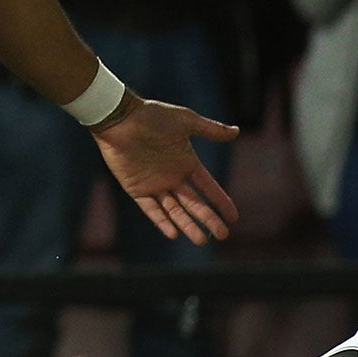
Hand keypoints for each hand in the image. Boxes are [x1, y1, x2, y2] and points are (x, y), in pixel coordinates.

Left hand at [91, 94, 239, 243]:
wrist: (120, 118)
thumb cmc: (152, 116)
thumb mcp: (186, 121)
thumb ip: (210, 129)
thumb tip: (237, 131)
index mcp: (186, 162)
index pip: (208, 186)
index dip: (220, 201)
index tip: (234, 217)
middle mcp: (172, 176)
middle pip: (194, 203)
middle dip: (208, 219)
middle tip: (223, 235)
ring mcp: (155, 184)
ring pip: (174, 211)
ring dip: (188, 225)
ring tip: (202, 240)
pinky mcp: (137, 189)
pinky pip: (151, 210)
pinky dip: (161, 221)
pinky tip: (173, 233)